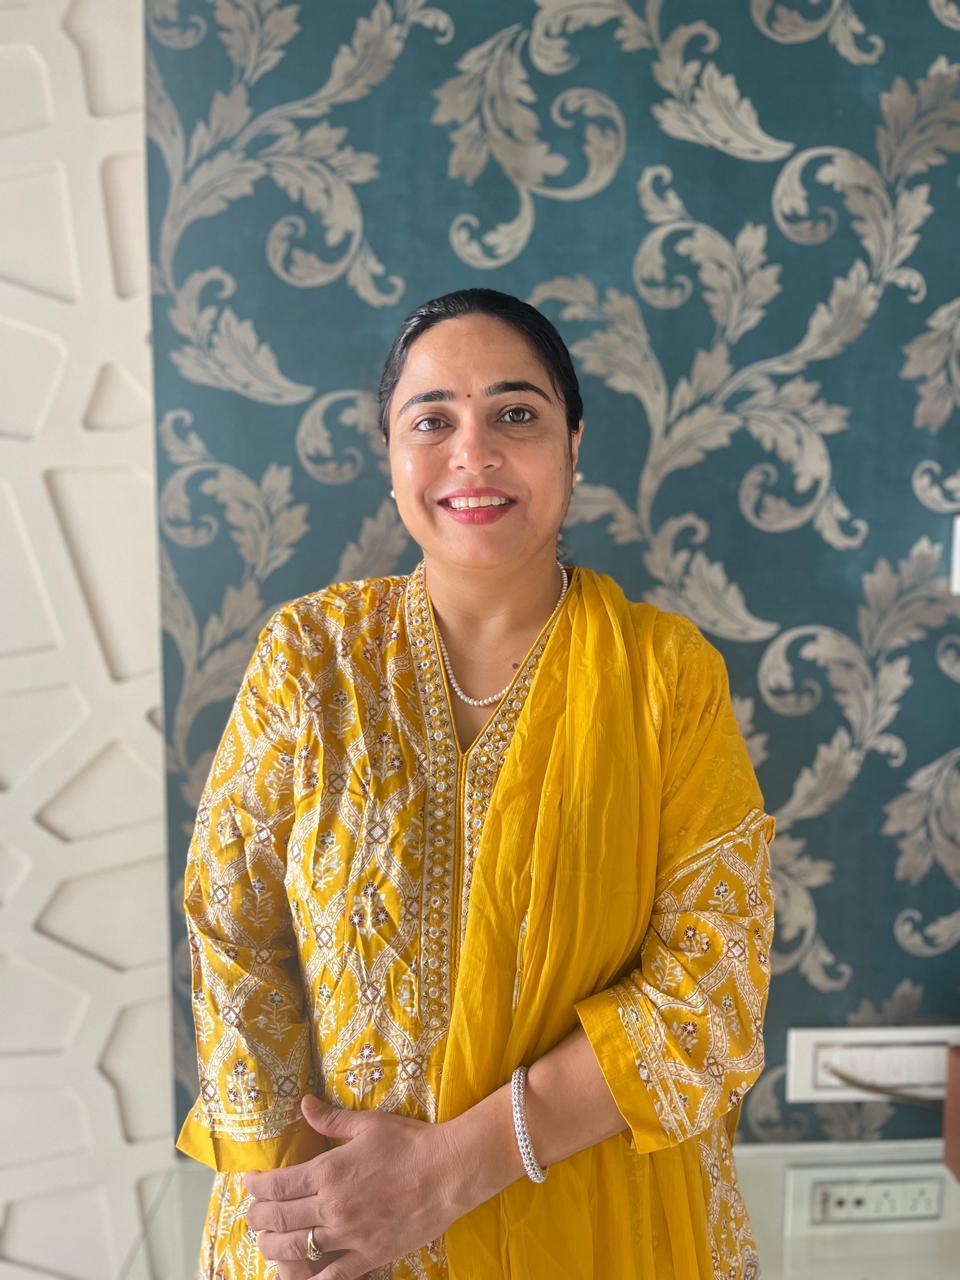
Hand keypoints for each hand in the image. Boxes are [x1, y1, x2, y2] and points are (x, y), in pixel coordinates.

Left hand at [244, 1095, 475, 1278]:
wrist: (450, 1171)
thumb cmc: (410, 1143)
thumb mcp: (368, 1124)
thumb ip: (331, 1118)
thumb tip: (303, 1104)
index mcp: (328, 1171)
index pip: (278, 1185)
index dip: (257, 1186)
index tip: (249, 1185)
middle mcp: (331, 1207)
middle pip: (280, 1220)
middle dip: (258, 1219)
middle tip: (252, 1216)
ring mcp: (348, 1235)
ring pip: (296, 1250)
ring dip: (273, 1249)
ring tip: (267, 1243)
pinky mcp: (367, 1256)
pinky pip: (330, 1277)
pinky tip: (297, 1278)